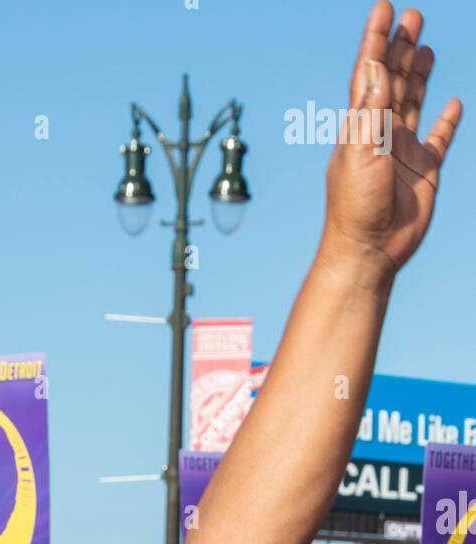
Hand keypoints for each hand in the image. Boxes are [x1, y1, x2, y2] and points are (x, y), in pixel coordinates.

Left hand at [321, 3, 461, 277]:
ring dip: (419, 75)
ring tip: (425, 48)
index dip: (376, 40)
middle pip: (393, 81)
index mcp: (361, 126)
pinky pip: (439, 140)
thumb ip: (370, 111)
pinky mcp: (424, 172)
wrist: (368, 252)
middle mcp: (381, 134)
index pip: (369, 74)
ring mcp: (403, 152)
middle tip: (412, 16)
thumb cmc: (356, 207)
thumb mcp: (360, 153)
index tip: (384, 7)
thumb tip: (372, 66)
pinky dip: (447, 121)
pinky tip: (455, 104)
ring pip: (414, 103)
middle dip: (401, 48)